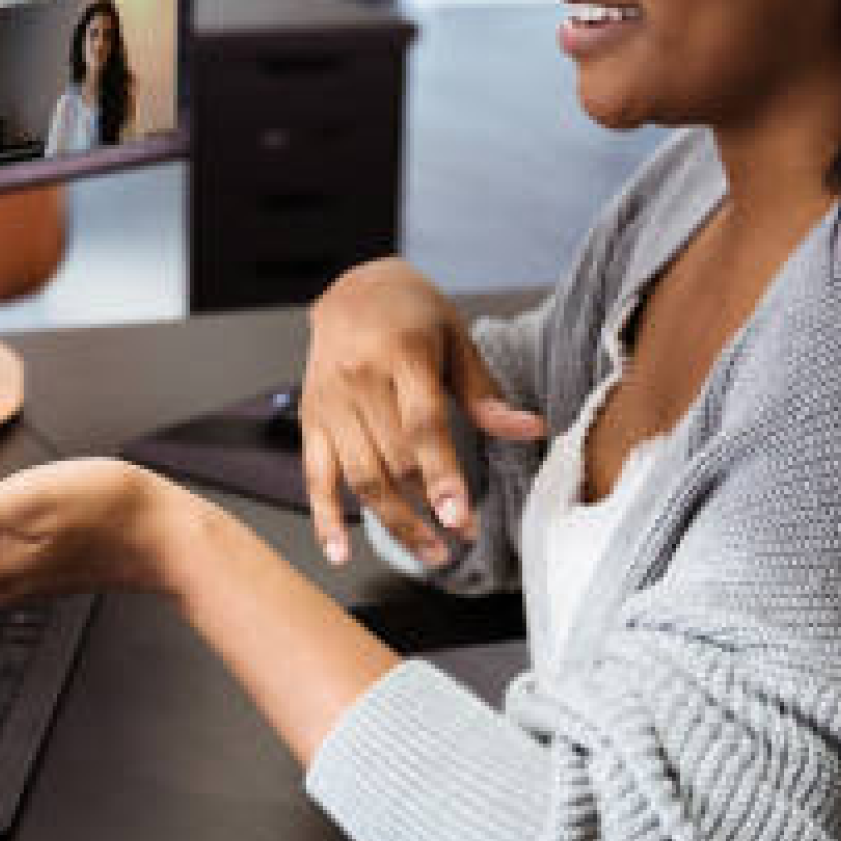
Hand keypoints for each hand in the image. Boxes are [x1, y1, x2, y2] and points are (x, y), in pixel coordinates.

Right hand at [302, 258, 544, 568]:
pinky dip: (324, 519)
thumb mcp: (456, 338)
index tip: (460, 517)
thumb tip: (529, 430)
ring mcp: (330, 402)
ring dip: (393, 523)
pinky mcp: (311, 419)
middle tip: (460, 539)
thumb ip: (485, 392)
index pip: (422, 424)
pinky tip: (338, 553)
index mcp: (401, 353)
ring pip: (359, 476)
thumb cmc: (410, 312)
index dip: (442, 475)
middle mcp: (359, 378)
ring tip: (429, 552)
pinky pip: (315, 476)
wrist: (350, 288)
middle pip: (392, 459)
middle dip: (427, 508)